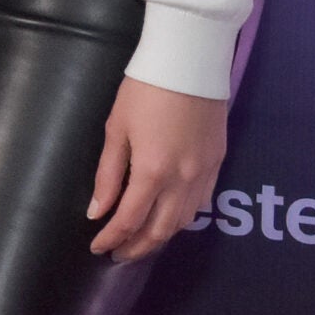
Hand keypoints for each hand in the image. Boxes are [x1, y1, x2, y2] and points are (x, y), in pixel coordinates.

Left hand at [87, 74, 226, 262]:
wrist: (189, 60)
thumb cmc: (144, 89)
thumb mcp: (117, 127)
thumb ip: (108, 174)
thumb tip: (96, 212)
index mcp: (153, 172)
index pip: (129, 220)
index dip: (112, 238)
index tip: (97, 246)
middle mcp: (182, 181)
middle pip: (160, 230)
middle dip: (137, 247)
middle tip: (118, 254)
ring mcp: (204, 174)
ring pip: (183, 222)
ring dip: (160, 236)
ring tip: (141, 240)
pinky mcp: (218, 163)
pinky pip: (201, 203)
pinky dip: (183, 217)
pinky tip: (170, 216)